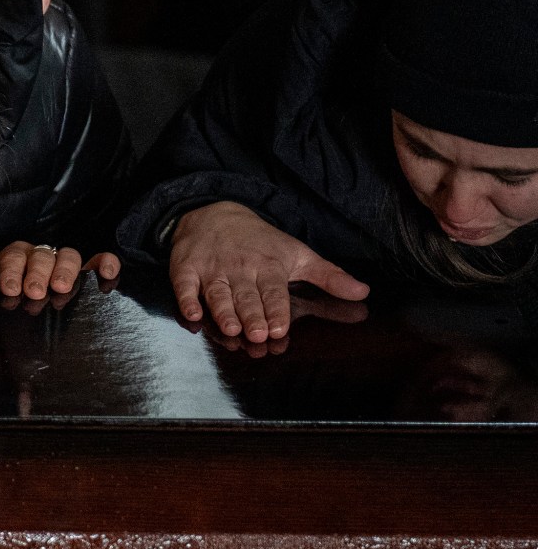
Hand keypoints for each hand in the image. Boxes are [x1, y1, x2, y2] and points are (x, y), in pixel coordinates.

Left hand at [0, 241, 118, 304]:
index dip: (11, 271)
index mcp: (10, 261)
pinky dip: (104, 264)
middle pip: (40, 255)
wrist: (10, 326)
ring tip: (61, 290)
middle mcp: (36, 259)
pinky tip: (106, 274)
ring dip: (65, 271)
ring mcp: (61, 266)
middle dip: (37, 272)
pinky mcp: (84, 276)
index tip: (10, 290)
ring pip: (67, 256)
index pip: (11, 257)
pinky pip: (96, 264)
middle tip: (34, 293)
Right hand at [168, 201, 370, 343]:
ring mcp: (211, 269)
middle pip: (246, 295)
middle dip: (252, 315)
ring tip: (231, 329)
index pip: (274, 290)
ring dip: (223, 312)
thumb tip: (363, 293)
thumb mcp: (297, 254)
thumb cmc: (260, 242)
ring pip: (217, 294)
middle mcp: (240, 267)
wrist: (214, 214)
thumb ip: (329, 276)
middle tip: (258, 334)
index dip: (277, 310)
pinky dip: (187, 300)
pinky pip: (184, 286)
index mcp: (268, 265)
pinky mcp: (185, 269)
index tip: (281, 329)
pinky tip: (193, 315)